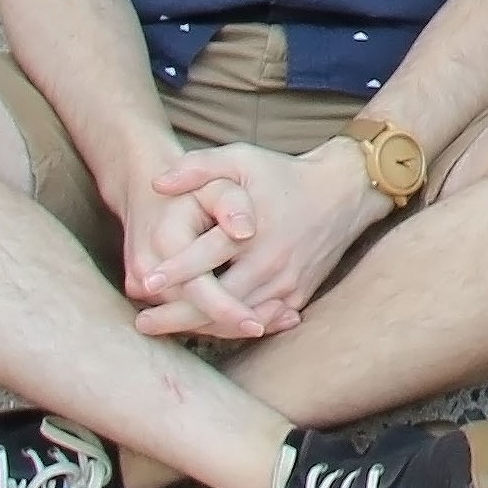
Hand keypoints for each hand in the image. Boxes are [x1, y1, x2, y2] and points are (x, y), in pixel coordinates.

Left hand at [133, 139, 384, 339]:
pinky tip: (206, 328)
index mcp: (254, 230)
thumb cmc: (283, 175)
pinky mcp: (298, 296)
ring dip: (201, 327)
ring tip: (167, 328)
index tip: (145, 282)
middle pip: (218, 302)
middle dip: (177, 316)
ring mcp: (287, 283)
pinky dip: (232, 329)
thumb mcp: (242, 159)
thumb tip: (158, 182)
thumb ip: (199, 167)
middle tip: (142, 323)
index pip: (207, 257)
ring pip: (237, 319)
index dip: (174, 271)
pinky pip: (260, 323)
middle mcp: (271, 262)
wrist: (344, 191)